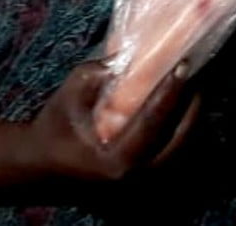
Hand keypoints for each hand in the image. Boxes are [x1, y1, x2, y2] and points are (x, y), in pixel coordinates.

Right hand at [23, 60, 200, 183]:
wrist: (41, 167)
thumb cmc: (54, 127)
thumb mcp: (72, 93)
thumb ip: (102, 72)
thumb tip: (136, 52)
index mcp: (114, 160)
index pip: (152, 122)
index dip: (170, 92)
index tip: (182, 65)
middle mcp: (135, 177)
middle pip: (180, 139)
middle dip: (192, 104)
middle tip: (194, 74)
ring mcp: (144, 183)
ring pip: (185, 148)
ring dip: (193, 117)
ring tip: (194, 86)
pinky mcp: (147, 180)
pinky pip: (176, 153)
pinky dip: (183, 129)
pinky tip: (183, 106)